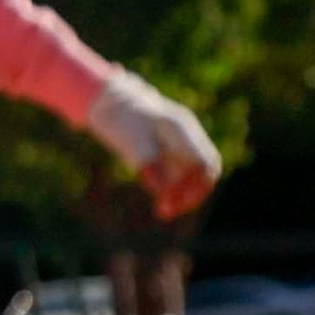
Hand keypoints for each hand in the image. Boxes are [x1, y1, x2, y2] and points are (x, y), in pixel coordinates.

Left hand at [88, 73, 221, 217]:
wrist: (109, 102)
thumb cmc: (121, 119)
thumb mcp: (130, 141)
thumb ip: (147, 162)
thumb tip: (158, 189)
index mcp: (181, 128)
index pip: (205, 161)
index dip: (197, 185)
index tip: (177, 203)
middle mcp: (186, 135)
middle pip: (204, 170)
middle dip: (192, 194)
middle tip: (169, 212)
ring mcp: (180, 142)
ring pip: (192, 174)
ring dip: (182, 194)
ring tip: (163, 212)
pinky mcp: (170, 150)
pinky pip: (179, 173)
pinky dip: (173, 189)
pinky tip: (160, 202)